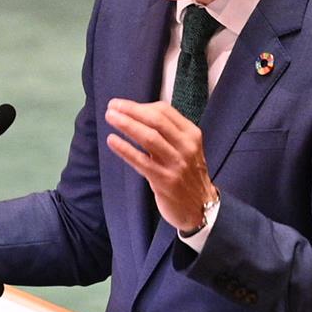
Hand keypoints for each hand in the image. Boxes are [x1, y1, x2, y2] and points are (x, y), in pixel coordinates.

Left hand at [104, 98, 215, 231]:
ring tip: (110, 118)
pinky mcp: (165, 181)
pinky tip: (112, 141)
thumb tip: (137, 114)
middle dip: (131, 111)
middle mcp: (186, 146)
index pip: (164, 111)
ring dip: (127, 125)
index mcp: (191, 134)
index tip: (122, 104)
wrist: (200, 207)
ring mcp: (176, 164)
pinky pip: (141, 162)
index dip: (140, 106)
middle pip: (156, 121)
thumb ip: (168, 132)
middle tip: (112, 106)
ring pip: (149, 138)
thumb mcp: (186, 148)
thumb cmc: (187, 174)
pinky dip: (125, 149)